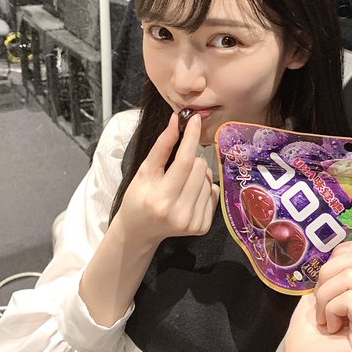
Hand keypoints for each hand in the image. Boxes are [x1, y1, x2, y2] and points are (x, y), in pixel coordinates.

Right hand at [115, 113, 219, 244]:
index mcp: (161, 199)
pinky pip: (213, 192)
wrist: (139, 231)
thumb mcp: (144, 171)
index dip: (191, 138)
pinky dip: (202, 188)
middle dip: (191, 159)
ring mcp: (193, 223)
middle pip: (200, 167)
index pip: (184, 162)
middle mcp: (180, 214)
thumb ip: (162, 147)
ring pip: (209, 178)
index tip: (195, 119)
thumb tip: (176, 121)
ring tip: (180, 185)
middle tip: (175, 169)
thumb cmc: (138, 198)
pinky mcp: (203, 227)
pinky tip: (187, 196)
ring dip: (197, 175)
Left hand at [282, 240, 351, 351]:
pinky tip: (330, 329)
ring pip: (351, 277)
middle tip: (323, 306)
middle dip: (327, 277)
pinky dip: (329, 309)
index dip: (337, 260)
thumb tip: (348, 243)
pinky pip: (350, 299)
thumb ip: (344, 267)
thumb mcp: (326, 288)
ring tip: (326, 319)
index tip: (328, 289)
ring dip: (325, 297)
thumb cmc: (310, 332)